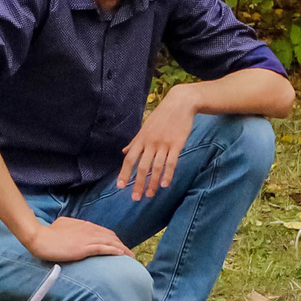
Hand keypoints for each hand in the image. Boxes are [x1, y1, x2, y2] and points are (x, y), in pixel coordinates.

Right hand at [26, 215, 131, 263]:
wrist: (40, 238)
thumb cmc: (47, 234)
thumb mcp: (61, 225)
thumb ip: (70, 227)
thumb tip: (72, 229)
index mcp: (84, 225)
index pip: (104, 232)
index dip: (113, 239)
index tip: (119, 246)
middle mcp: (89, 229)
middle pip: (111, 236)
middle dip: (122, 245)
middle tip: (129, 253)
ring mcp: (87, 238)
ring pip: (110, 242)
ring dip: (122, 249)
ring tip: (130, 256)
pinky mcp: (84, 247)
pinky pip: (104, 248)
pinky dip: (114, 250)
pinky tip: (121, 254)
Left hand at [117, 87, 198, 201]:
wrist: (180, 103)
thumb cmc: (162, 116)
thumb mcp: (145, 127)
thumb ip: (135, 141)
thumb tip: (123, 151)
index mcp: (141, 139)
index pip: (130, 159)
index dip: (124, 173)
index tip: (120, 186)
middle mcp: (150, 143)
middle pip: (142, 166)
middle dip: (138, 183)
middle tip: (135, 198)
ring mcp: (164, 144)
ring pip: (156, 167)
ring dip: (153, 182)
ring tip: (150, 195)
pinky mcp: (177, 144)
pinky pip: (171, 162)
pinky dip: (168, 174)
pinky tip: (165, 184)